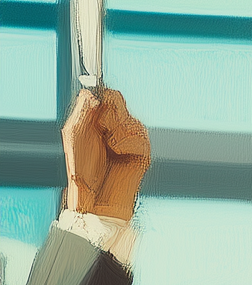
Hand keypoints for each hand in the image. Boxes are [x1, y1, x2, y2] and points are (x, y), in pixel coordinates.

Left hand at [62, 89, 150, 221]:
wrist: (96, 192)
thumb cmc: (82, 166)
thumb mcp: (75, 132)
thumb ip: (83, 109)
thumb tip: (95, 93)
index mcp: (98, 118)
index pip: (106, 93)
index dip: (102, 96)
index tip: (95, 107)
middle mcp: (116, 123)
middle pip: (118, 100)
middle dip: (107, 115)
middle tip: (100, 132)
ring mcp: (131, 136)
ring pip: (129, 118)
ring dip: (116, 133)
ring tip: (110, 148)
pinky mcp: (143, 149)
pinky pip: (139, 135)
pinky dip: (126, 144)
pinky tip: (120, 154)